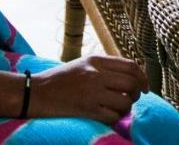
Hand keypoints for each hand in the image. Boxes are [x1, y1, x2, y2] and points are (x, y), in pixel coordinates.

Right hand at [28, 55, 147, 124]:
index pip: (131, 66)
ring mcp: (91, 92)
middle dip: (138, 93)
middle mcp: (96, 74)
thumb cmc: (58, 80)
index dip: (142, 77)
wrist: (33, 92)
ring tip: (119, 109)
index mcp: (96, 60)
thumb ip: (104, 66)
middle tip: (133, 99)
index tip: (145, 87)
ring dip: (127, 108)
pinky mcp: (86, 109)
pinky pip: (112, 116)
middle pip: (132, 83)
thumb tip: (129, 75)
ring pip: (125, 101)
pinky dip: (115, 118)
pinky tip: (109, 117)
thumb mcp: (82, 64)